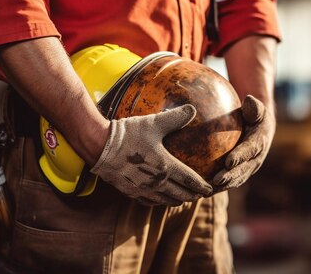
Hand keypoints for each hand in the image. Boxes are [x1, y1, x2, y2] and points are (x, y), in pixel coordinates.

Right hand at [90, 105, 212, 205]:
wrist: (100, 146)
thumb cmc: (129, 133)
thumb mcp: (154, 123)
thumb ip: (175, 117)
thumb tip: (192, 109)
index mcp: (166, 167)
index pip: (190, 181)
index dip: (202, 187)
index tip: (210, 189)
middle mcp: (157, 182)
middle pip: (180, 195)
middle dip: (193, 196)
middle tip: (200, 195)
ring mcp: (143, 189)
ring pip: (166, 201)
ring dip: (178, 200)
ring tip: (184, 198)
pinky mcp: (130, 192)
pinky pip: (150, 201)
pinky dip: (160, 201)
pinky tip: (161, 198)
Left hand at [212, 95, 275, 190]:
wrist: (260, 130)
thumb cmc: (254, 115)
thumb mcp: (256, 110)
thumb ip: (254, 107)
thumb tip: (249, 99)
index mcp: (259, 143)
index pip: (250, 150)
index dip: (240, 156)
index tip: (228, 161)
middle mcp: (255, 159)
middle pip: (242, 170)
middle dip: (230, 177)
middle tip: (216, 180)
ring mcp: (247, 169)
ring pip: (235, 180)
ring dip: (222, 187)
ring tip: (206, 191)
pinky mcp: (239, 174)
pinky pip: (228, 182)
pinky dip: (215, 188)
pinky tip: (199, 191)